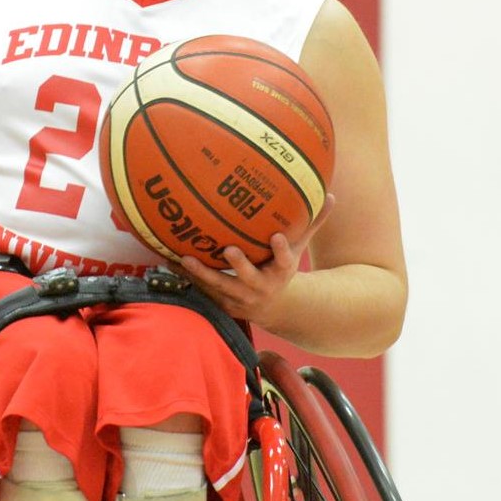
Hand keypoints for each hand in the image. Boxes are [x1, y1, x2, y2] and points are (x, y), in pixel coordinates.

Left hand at [173, 195, 334, 327]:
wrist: (272, 306)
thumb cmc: (281, 266)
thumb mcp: (299, 246)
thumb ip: (312, 221)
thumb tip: (332, 194)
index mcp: (281, 272)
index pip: (285, 260)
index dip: (281, 250)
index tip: (276, 236)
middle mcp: (260, 286)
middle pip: (249, 277)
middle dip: (239, 265)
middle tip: (229, 249)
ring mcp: (238, 296)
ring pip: (219, 286)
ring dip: (202, 273)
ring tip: (185, 257)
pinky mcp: (221, 301)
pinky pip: (201, 289)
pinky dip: (185, 276)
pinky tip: (168, 260)